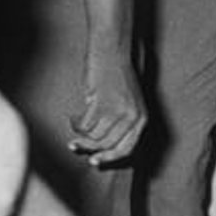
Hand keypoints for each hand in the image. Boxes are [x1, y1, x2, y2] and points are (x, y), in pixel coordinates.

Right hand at [68, 49, 146, 164]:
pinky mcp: (101, 104)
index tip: (95, 161)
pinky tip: (74, 115)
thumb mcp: (129, 103)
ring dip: (81, 134)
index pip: (127, 149)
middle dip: (90, 149)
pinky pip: (84, 125)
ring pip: (94, 137)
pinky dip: (75, 123)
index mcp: (142, 119)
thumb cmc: (118, 77)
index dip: (109, 158)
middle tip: (75, 146)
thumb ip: (122, 123)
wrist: (112, 54)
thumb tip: (101, 146)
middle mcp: (132, 118)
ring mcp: (118, 112)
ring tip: (76, 123)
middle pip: (108, 147)